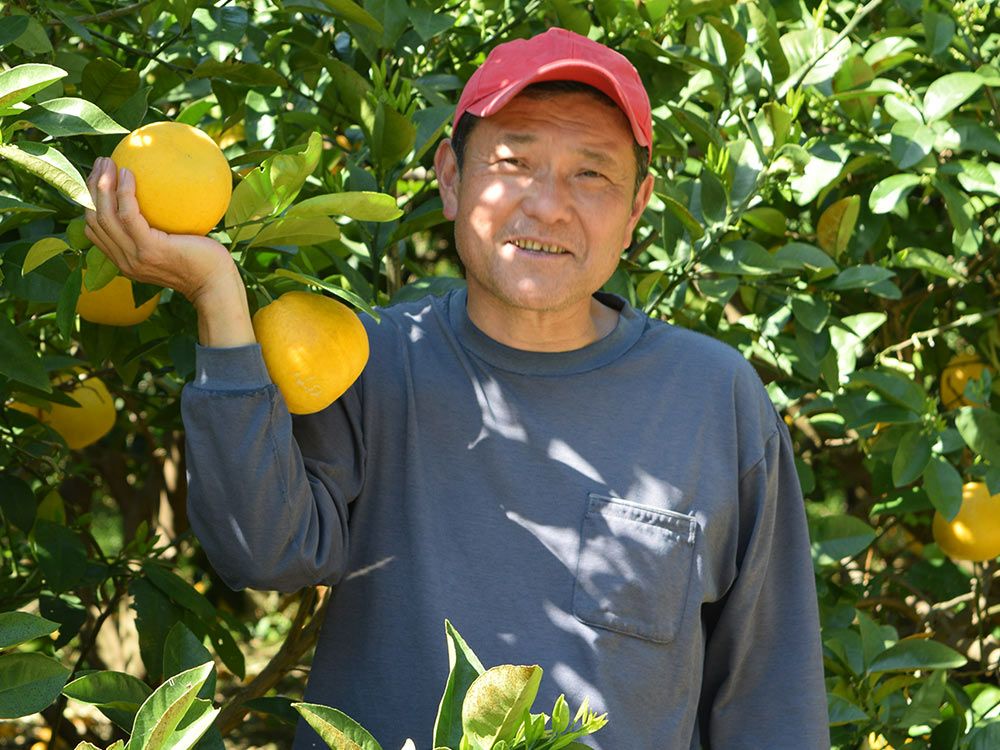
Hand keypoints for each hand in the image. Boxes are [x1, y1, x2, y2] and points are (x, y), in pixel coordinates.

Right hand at [83, 156, 236, 304]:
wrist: (216, 284)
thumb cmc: (203, 261)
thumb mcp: (173, 247)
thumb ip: (160, 231)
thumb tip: (161, 200)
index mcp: (125, 260)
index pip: (95, 229)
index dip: (90, 201)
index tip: (99, 178)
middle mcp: (124, 260)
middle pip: (93, 219)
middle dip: (91, 188)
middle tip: (102, 163)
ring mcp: (135, 256)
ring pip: (104, 215)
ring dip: (102, 185)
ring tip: (109, 162)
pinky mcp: (150, 248)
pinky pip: (128, 215)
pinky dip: (124, 192)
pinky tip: (128, 173)